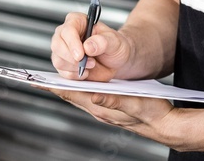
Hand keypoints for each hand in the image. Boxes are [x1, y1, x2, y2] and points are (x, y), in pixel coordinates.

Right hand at [50, 12, 133, 80]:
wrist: (117, 61)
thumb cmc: (115, 46)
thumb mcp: (115, 41)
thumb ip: (103, 41)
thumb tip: (88, 46)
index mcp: (78, 21)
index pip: (68, 29)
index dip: (72, 42)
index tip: (81, 54)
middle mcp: (67, 35)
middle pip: (57, 45)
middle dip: (72, 58)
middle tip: (90, 63)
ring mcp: (63, 50)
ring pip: (58, 60)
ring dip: (74, 67)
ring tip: (92, 65)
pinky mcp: (64, 65)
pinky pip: (62, 72)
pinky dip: (74, 75)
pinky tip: (86, 72)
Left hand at [50, 89, 179, 146]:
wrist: (166, 124)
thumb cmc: (153, 113)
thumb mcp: (134, 102)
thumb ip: (113, 100)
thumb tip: (93, 95)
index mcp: (102, 108)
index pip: (72, 95)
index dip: (54, 87)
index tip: (37, 81)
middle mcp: (100, 110)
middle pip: (72, 96)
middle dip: (55, 87)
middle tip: (38, 79)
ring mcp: (105, 110)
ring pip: (79, 97)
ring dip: (67, 88)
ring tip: (53, 80)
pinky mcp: (112, 108)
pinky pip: (90, 98)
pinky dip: (80, 90)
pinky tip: (80, 85)